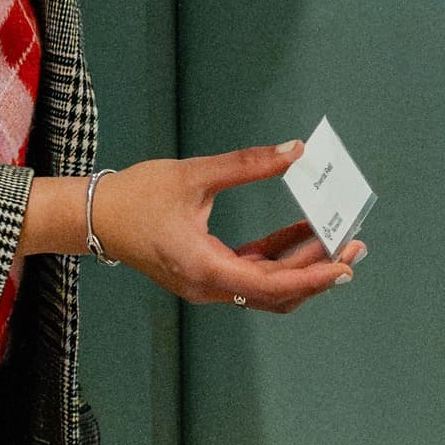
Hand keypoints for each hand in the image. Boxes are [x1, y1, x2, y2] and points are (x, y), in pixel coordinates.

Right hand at [25, 143, 366, 313]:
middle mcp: (208, 287)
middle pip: (276, 293)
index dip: (312, 276)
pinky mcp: (204, 274)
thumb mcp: (193, 175)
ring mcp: (206, 285)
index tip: (344, 265)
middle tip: (354, 247)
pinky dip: (277, 257)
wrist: (91, 216)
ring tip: (335, 238)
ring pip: (266, 287)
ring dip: (301, 266)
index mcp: (204, 269)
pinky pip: (251, 274)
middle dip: (318, 271)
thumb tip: (293, 151)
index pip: (270, 285)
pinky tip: (300, 232)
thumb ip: (247, 164)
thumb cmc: (134, 198)